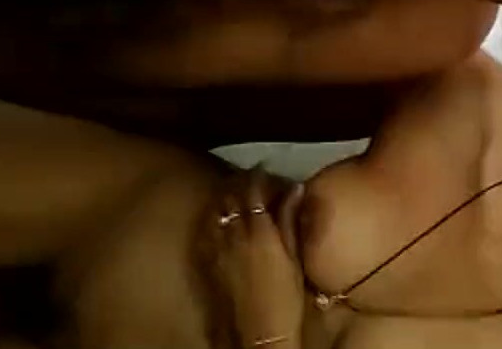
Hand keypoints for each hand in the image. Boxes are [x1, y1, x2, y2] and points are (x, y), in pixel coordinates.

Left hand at [206, 167, 305, 348]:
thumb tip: (295, 189)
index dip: (258, 177)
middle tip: (250, 178)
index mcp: (258, 232)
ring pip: (215, 211)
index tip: (265, 169)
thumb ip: (291, 222)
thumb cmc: (284, 299)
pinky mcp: (206, 263)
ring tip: (234, 194)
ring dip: (224, 198)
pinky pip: (206, 229)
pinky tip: (219, 219)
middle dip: (239, 184)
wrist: (256, 335)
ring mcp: (215, 249)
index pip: (253, 191)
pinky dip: (213, 218)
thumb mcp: (294, 259)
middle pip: (231, 197)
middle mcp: (232, 235)